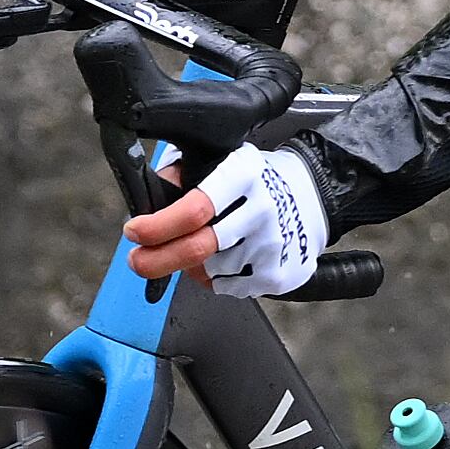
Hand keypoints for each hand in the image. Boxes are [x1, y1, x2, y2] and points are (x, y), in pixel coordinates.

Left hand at [124, 141, 328, 294]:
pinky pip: (229, 288)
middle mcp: (262, 209)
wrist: (314, 194)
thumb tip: (148, 207)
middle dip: (156, 260)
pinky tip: (228, 258)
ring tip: (204, 247)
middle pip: (198, 249)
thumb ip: (182, 177)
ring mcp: (274, 245)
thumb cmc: (257, 179)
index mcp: (244, 175)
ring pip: (209, 272)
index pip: (194, 209)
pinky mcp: (280, 273)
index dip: (157, 227)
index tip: (135, 232)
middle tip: (138, 261)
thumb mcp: (221, 159)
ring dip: (193, 266)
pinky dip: (218, 278)